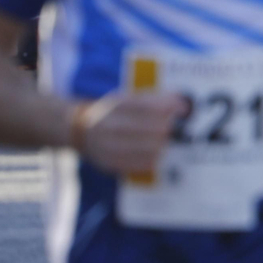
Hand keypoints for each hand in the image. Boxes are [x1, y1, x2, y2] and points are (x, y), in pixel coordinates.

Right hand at [71, 91, 188, 175]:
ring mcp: (106, 145)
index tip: (183, 109)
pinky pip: (134, 164)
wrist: (79, 129)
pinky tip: (157, 156)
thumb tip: (180, 101)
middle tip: (176, 129)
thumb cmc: (113, 112)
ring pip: (142, 148)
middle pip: (146, 127)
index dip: (167, 107)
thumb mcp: (126, 98)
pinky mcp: (107, 162)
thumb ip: (152, 99)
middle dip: (166, 128)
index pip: (145, 105)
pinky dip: (150, 160)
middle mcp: (108, 124)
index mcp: (115, 105)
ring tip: (167, 142)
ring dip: (160, 145)